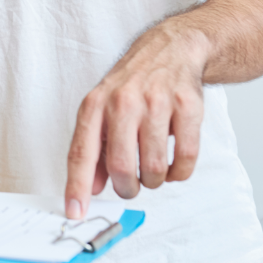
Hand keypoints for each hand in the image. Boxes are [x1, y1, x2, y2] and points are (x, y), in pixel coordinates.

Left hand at [65, 24, 206, 218]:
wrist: (170, 50)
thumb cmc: (131, 86)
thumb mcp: (102, 109)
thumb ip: (95, 148)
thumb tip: (92, 187)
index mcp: (95, 105)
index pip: (81, 152)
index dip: (77, 186)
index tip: (74, 212)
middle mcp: (122, 103)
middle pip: (122, 166)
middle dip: (127, 188)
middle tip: (131, 186)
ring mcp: (156, 103)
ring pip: (154, 167)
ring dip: (154, 180)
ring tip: (152, 170)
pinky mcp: (187, 107)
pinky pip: (185, 158)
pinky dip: (179, 172)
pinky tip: (173, 164)